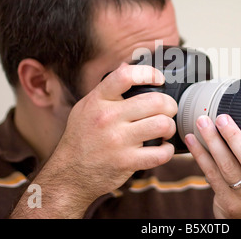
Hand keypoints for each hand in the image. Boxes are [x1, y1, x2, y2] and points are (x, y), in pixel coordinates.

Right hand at [12, 63, 177, 217]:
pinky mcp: (127, 162)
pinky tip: (161, 148)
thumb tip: (127, 67)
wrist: (70, 174)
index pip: (126, 76)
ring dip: (170, 127)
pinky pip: (161, 153)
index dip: (149, 74)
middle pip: (156, 101)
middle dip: (170, 105)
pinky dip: (167, 150)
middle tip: (168, 110)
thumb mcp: (86, 107)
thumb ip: (107, 89)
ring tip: (165, 129)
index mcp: (98, 100)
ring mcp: (118, 141)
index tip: (158, 80)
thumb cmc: (81, 138)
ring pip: (163, 125)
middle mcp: (108, 118)